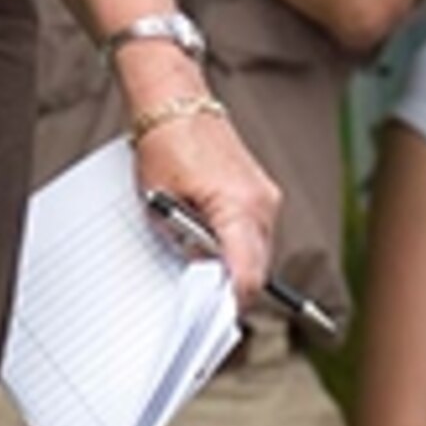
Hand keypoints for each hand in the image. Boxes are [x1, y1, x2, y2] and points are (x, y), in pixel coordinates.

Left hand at [134, 106, 279, 301]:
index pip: (247, 276)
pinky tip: (210, 246)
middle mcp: (261, 204)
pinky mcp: (260, 191)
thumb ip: (183, 244)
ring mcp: (265, 196)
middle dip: (232, 289)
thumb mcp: (161, 205)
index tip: (215, 325)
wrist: (175, 100)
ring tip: (201, 272)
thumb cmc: (164, 144)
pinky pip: (254, 232)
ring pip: (257, 252)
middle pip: (257, 268)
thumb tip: (197, 273)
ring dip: (234, 265)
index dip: (231, 306)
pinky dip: (236, 245)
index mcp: (238, 208)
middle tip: (204, 309)